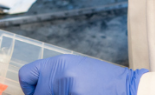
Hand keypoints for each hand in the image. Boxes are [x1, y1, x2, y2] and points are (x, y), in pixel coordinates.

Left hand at [19, 55, 146, 94]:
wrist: (128, 88)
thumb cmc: (104, 81)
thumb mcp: (76, 69)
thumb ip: (54, 77)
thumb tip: (36, 89)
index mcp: (58, 63)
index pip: (25, 75)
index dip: (30, 88)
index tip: (36, 93)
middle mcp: (60, 74)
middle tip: (63, 93)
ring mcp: (68, 89)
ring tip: (79, 92)